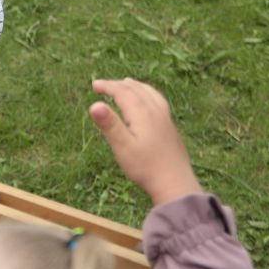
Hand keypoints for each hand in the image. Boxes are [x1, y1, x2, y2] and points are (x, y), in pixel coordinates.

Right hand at [87, 78, 201, 206]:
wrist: (175, 184)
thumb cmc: (145, 167)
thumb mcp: (122, 147)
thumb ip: (110, 124)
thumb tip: (94, 104)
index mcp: (142, 114)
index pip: (123, 92)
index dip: (108, 86)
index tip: (94, 85)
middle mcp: (156, 111)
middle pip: (137, 90)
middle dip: (119, 84)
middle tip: (103, 85)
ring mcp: (166, 119)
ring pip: (150, 93)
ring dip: (136, 86)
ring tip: (127, 83)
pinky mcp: (171, 128)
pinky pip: (158, 101)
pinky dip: (148, 94)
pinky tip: (148, 102)